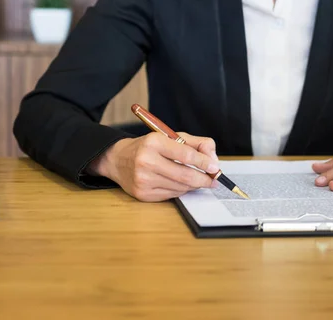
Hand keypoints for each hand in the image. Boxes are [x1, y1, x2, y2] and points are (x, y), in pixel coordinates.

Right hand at [88, 132, 218, 201]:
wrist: (118, 159)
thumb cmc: (148, 147)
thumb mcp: (170, 137)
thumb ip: (196, 144)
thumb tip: (213, 160)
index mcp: (153, 142)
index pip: (186, 154)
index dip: (204, 162)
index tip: (215, 167)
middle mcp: (146, 161)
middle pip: (185, 175)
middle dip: (203, 179)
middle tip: (213, 180)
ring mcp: (143, 179)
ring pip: (180, 187)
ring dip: (192, 185)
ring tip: (196, 180)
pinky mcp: (142, 194)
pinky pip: (171, 195)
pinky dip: (180, 190)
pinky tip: (179, 184)